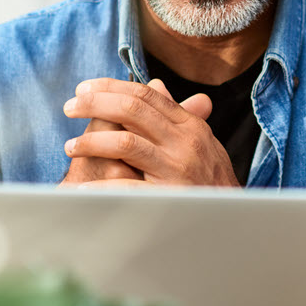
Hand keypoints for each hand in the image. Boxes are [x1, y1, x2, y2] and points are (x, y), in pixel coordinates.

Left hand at [62, 77, 237, 186]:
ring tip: (70, 148)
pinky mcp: (169, 197)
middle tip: (70, 108)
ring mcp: (178, 169)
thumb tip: (155, 85)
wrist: (235, 219)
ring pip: (126, 143)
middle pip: (133, 110)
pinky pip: (128, 188)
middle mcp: (185, 142)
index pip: (146, 95)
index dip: (111, 87)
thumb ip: (176, 114)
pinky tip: (81, 190)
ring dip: (91, 143)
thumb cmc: (212, 180)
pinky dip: (100, 189)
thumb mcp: (200, 141)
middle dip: (95, 105)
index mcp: (189, 125)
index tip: (84, 89)